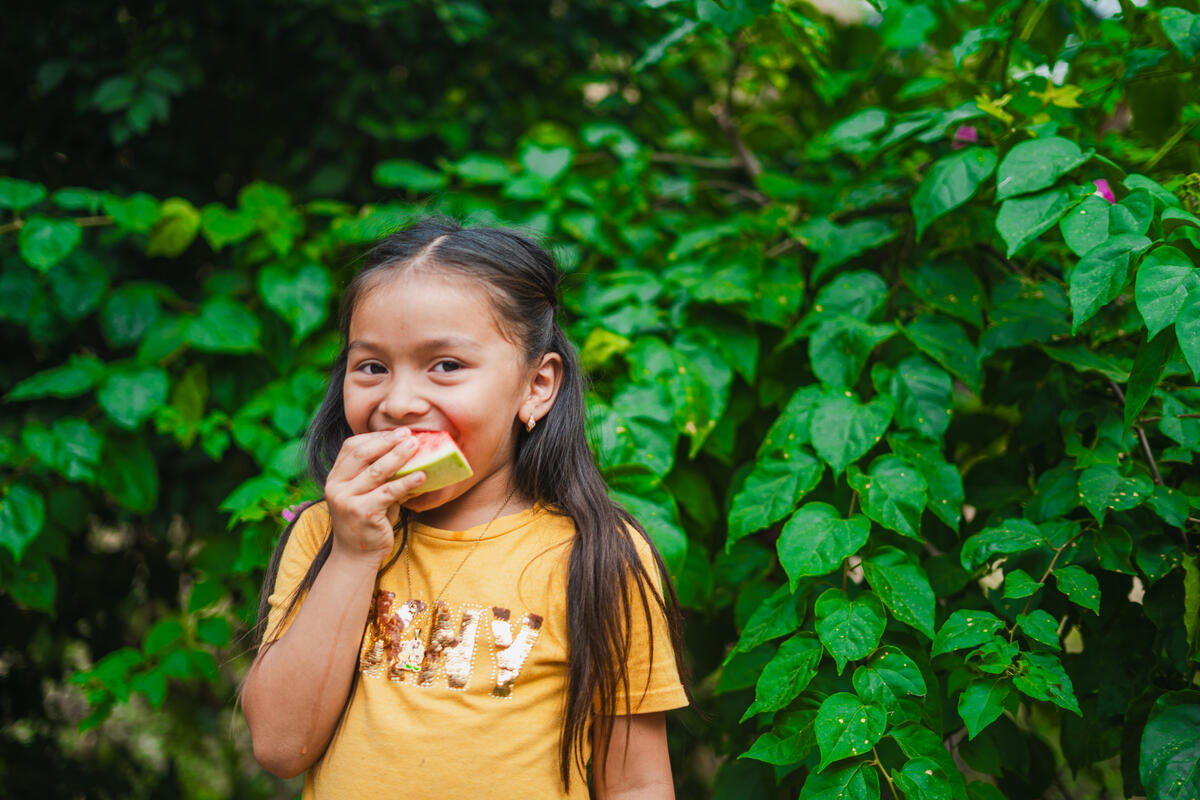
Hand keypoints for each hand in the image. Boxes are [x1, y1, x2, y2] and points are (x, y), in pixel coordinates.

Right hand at [324, 428, 425, 565]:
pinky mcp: (362, 513)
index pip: (351, 447)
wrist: (356, 556)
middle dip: (387, 441)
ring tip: (416, 446)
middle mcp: (336, 486)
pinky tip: (421, 476)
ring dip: (398, 456)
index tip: (397, 432)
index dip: (375, 437)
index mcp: (335, 477)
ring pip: (376, 471)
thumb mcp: (369, 493)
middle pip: (363, 454)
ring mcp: (347, 500)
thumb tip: (409, 452)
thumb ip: (380, 475)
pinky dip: (406, 482)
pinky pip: (388, 492)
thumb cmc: (367, 520)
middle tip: (409, 434)